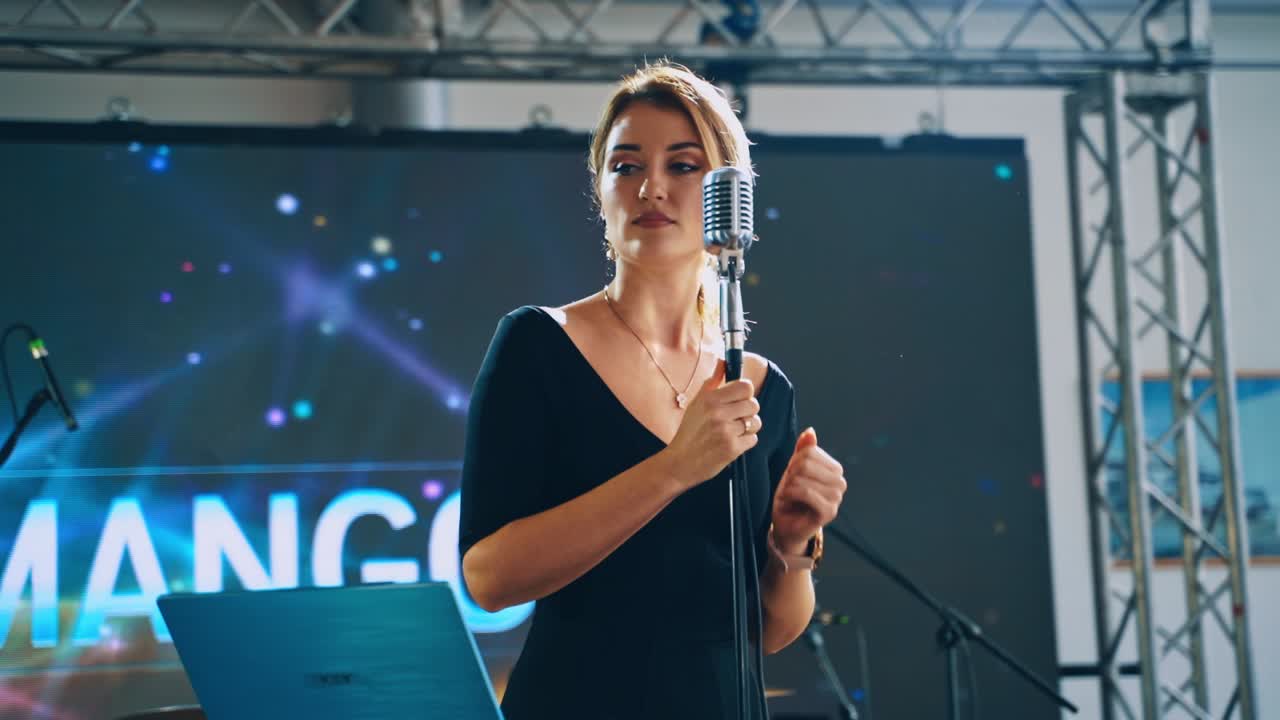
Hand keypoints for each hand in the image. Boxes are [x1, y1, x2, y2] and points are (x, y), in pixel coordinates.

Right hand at [663, 365, 761, 488]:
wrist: (679, 463)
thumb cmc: (689, 432)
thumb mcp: (696, 403)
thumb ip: (712, 382)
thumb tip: (723, 362)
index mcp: (710, 399)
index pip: (745, 386)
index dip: (746, 393)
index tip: (740, 399)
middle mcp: (718, 413)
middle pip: (754, 404)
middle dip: (749, 411)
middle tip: (736, 418)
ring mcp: (726, 431)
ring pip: (755, 422)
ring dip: (748, 428)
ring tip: (734, 431)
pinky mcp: (732, 449)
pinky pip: (753, 439)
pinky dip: (745, 442)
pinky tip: (732, 443)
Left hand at [771, 428, 845, 552]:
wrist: (787, 525)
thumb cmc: (792, 497)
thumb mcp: (794, 469)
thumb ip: (803, 450)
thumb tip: (810, 431)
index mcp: (835, 470)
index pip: (810, 451)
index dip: (794, 460)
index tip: (792, 475)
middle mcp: (840, 482)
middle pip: (806, 462)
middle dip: (791, 473)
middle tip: (789, 487)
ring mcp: (837, 498)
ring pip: (804, 477)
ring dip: (789, 485)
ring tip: (790, 495)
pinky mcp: (829, 512)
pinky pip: (806, 492)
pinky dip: (791, 494)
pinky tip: (789, 500)